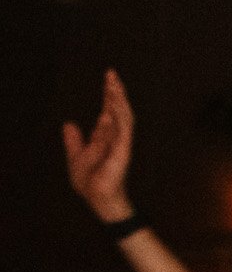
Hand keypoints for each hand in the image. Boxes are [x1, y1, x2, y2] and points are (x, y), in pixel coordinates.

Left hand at [63, 70, 136, 223]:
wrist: (97, 198)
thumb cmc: (91, 182)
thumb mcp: (76, 156)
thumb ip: (74, 140)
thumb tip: (69, 124)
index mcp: (106, 138)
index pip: (109, 112)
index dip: (109, 96)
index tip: (108, 79)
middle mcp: (115, 138)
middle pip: (118, 110)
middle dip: (115, 92)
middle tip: (111, 73)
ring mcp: (121, 144)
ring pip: (124, 116)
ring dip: (119, 99)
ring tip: (114, 84)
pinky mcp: (122, 151)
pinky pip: (124, 130)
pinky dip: (120, 116)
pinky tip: (115, 103)